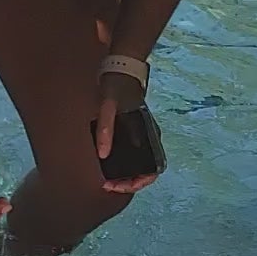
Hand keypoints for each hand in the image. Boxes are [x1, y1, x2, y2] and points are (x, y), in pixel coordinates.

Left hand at [95, 68, 159, 194]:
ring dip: (123, 176)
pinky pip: (130, 156)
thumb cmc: (116, 86)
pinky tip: (106, 166)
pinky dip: (120, 165)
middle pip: (144, 172)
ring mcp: (141, 136)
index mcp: (149, 134)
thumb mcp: (108, 106)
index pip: (153, 170)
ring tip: (106, 181)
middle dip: (127, 184)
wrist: (119, 68)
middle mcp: (148, 138)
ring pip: (137, 165)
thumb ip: (105, 128)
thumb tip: (102, 154)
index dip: (137, 183)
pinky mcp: (132, 133)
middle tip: (107, 186)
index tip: (118, 187)